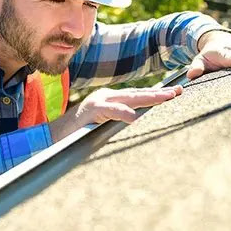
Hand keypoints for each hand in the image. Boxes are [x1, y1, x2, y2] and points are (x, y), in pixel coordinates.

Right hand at [48, 85, 182, 141]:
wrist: (52, 139)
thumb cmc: (79, 136)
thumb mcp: (105, 128)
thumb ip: (120, 123)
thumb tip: (139, 123)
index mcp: (111, 101)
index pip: (138, 96)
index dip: (157, 95)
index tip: (176, 93)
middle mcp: (106, 97)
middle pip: (137, 94)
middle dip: (160, 93)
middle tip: (179, 92)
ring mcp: (97, 102)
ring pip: (127, 98)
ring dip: (149, 97)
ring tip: (167, 98)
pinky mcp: (89, 111)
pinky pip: (109, 110)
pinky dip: (122, 112)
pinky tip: (135, 117)